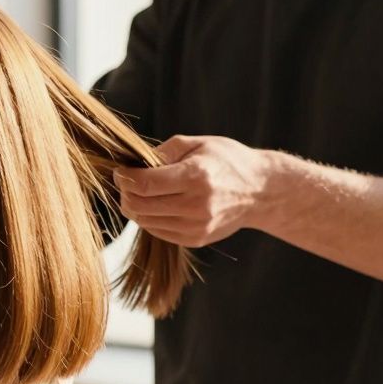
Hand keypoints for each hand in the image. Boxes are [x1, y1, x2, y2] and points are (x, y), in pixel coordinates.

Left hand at [113, 134, 273, 247]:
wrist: (262, 192)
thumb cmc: (228, 162)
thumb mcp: (199, 144)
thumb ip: (164, 151)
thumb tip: (134, 163)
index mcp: (196, 177)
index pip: (143, 184)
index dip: (124, 178)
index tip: (120, 172)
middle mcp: (196, 205)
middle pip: (139, 205)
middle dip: (125, 193)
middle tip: (126, 182)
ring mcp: (196, 226)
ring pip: (144, 221)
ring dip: (134, 207)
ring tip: (140, 193)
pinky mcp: (195, 239)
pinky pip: (157, 231)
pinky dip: (149, 218)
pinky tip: (155, 205)